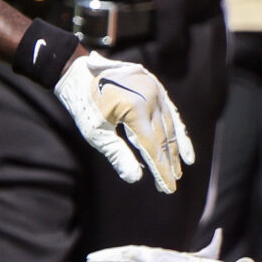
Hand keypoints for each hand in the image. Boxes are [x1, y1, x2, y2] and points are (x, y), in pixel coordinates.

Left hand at [55, 52, 189, 191]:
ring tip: (179, 169)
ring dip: (175, 148)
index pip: (152, 146)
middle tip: (173, 182)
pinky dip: (176, 128)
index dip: (160, 169)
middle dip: (168, 162)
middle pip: (163, 137)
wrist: (79, 73)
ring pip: (170, 124)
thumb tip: (135, 178)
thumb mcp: (96, 133)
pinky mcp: (155, 86)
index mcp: (134, 108)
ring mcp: (155, 89)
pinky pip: (170, 111)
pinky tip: (182, 145)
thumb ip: (117, 155)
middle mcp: (150, 96)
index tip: (168, 188)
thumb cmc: (84, 106)